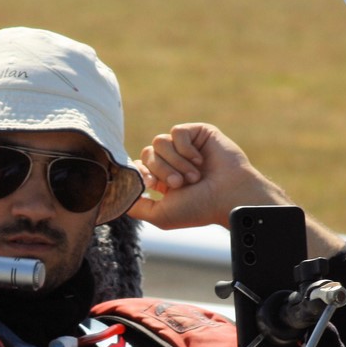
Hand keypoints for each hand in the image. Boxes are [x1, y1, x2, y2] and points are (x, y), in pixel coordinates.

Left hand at [127, 123, 291, 229]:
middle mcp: (173, 161)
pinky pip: (177, 132)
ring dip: (176, 162)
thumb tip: (117, 198)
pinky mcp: (197, 133)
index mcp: (163, 179)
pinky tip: (200, 160)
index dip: (143, 173)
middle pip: (148, 153)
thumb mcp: (160, 215)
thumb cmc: (199, 209)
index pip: (139, 166)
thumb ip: (136, 207)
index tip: (153, 185)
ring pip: (159, 142)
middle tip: (181, 184)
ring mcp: (185, 146)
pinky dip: (186, 149)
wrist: (228, 196)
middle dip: (162, 171)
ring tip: (194, 176)